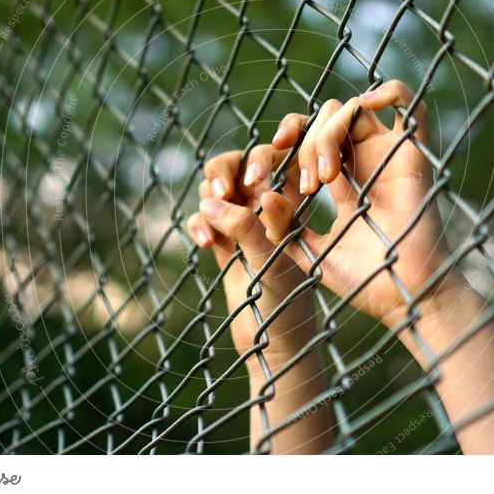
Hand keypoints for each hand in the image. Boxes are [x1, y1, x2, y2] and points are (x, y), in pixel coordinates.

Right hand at [186, 146, 314, 364]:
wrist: (276, 348)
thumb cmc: (288, 306)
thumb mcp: (271, 263)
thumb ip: (247, 229)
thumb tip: (218, 199)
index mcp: (295, 202)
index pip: (284, 153)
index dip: (272, 145)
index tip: (260, 171)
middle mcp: (270, 207)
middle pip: (242, 159)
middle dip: (228, 168)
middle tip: (225, 190)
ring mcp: (244, 223)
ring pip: (218, 185)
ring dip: (210, 196)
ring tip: (213, 227)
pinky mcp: (224, 242)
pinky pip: (203, 215)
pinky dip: (199, 222)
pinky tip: (205, 245)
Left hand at [258, 80, 458, 325]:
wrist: (403, 299)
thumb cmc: (364, 282)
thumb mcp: (310, 252)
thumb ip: (285, 227)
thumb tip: (265, 194)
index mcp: (344, 182)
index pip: (313, 136)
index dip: (289, 135)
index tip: (271, 158)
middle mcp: (366, 164)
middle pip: (328, 118)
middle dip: (305, 142)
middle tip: (306, 186)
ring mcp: (389, 157)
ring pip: (353, 109)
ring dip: (328, 134)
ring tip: (324, 179)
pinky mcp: (413, 157)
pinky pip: (411, 105)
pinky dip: (387, 92)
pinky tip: (364, 109)